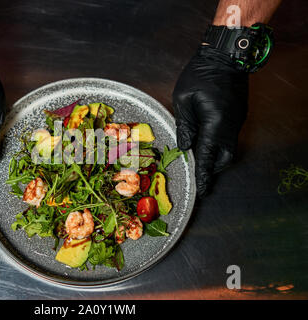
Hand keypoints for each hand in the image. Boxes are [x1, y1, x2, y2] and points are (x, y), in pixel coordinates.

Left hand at [173, 45, 248, 196]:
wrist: (225, 55)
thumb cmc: (200, 74)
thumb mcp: (183, 99)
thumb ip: (185, 125)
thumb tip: (185, 146)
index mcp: (215, 122)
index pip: (207, 155)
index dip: (203, 174)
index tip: (202, 189)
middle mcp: (230, 125)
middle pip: (224, 157)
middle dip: (211, 167)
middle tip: (199, 171)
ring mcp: (237, 120)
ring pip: (228, 148)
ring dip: (215, 154)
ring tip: (199, 153)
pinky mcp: (238, 114)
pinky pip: (229, 136)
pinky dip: (218, 143)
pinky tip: (206, 136)